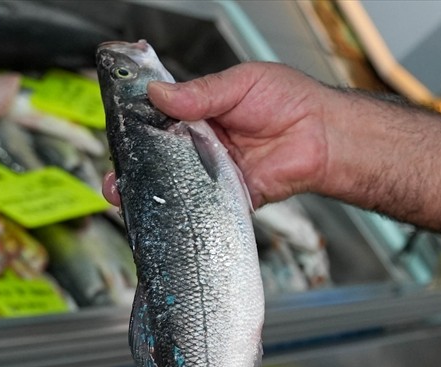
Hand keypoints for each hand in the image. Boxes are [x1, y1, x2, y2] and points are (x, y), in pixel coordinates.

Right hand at [103, 62, 333, 208]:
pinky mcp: (233, 195)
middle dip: (135, 167)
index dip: (137, 125)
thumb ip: (200, 93)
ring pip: (178, 183)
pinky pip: (207, 206)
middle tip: (115, 175)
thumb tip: (159, 93)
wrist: (326, 135)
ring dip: (153, 191)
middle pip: (161, 156)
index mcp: (203, 111)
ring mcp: (217, 171)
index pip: (160, 117)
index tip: (117, 130)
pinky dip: (188, 209)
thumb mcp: (241, 83)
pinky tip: (168, 209)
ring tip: (127, 195)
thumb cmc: (292, 101)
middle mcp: (205, 143)